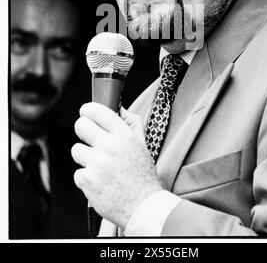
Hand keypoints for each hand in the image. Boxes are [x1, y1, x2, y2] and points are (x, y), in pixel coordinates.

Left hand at [71, 102, 162, 228]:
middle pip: (81, 125)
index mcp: (124, 135)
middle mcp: (110, 146)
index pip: (98, 111)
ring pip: (76, 150)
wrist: (143, 206)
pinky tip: (100, 182)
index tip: (86, 112)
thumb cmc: (143, 175)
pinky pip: (78, 172)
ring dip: (85, 157)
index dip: (88, 110)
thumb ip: (131, 123)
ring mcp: (97, 163)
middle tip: (88, 137)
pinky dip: (87, 178)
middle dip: (82, 129)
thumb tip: (118, 107)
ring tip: (100, 166)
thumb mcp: (142, 144)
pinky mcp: (87, 180)